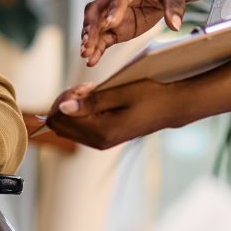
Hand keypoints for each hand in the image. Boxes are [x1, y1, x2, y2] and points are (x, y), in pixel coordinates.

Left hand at [43, 79, 173, 150]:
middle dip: (66, 102)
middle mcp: (98, 142)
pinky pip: (78, 127)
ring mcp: (100, 143)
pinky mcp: (104, 139)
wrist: (171, 108)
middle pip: (59, 125)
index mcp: (101, 132)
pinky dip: (80, 112)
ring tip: (93, 92)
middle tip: (87, 88)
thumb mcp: (120, 93)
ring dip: (73, 107)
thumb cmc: (150, 96)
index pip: (61, 118)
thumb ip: (91, 102)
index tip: (85, 87)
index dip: (65, 98)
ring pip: (66, 127)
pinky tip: (96, 100)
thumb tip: (63, 108)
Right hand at [81, 0, 189, 65]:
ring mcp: (115, 15)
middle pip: (96, 10)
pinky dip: (97, 49)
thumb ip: (174, 7)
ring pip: (96, 26)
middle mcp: (117, 0)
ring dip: (89, 40)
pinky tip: (92, 61)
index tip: (111, 23)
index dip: (114, 9)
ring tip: (86, 55)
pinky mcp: (117, 28)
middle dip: (91, 26)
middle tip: (88, 42)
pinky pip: (104, 38)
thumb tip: (175, 26)